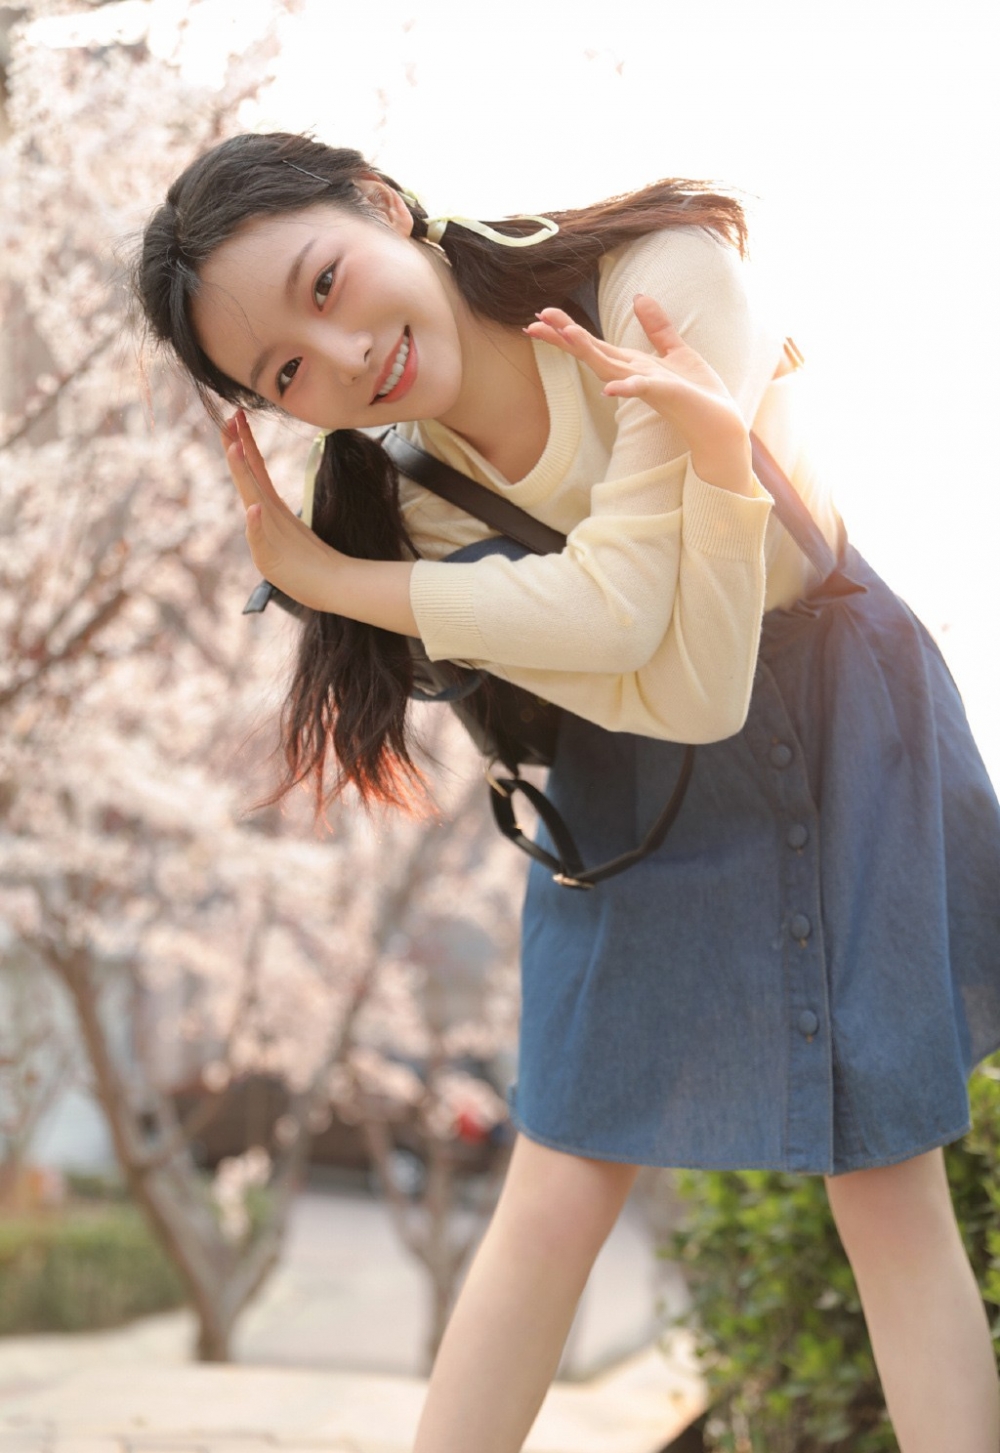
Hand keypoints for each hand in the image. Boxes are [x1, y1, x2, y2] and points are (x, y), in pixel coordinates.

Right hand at [222, 411, 418, 633]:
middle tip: (229, 417)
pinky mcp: (269, 552)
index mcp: (269, 509)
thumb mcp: (287, 541)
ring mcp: (270, 529)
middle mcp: (266, 515)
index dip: (243, 444)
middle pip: (249, 475)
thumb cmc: (310, 568)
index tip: (236, 418)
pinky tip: (252, 510)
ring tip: (233, 440)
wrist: (329, 586)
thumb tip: (253, 508)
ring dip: (243, 466)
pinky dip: (254, 523)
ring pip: (254, 492)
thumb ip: (261, 529)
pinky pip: (260, 535)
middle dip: (237, 446)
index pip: (253, 470)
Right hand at [525, 295, 752, 493]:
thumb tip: (638, 297)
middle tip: (533, 322)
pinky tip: (609, 389)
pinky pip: (641, 391)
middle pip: (591, 353)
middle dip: (564, 338)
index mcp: (632, 364)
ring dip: (587, 351)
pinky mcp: (665, 395)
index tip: (542, 314)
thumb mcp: (676, 351)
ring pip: (609, 366)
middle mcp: (632, 375)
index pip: (594, 344)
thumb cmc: (698, 393)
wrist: (719, 424)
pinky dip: (625, 389)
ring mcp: (646, 387)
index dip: (568, 330)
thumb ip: (657, 327)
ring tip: (565, 333)